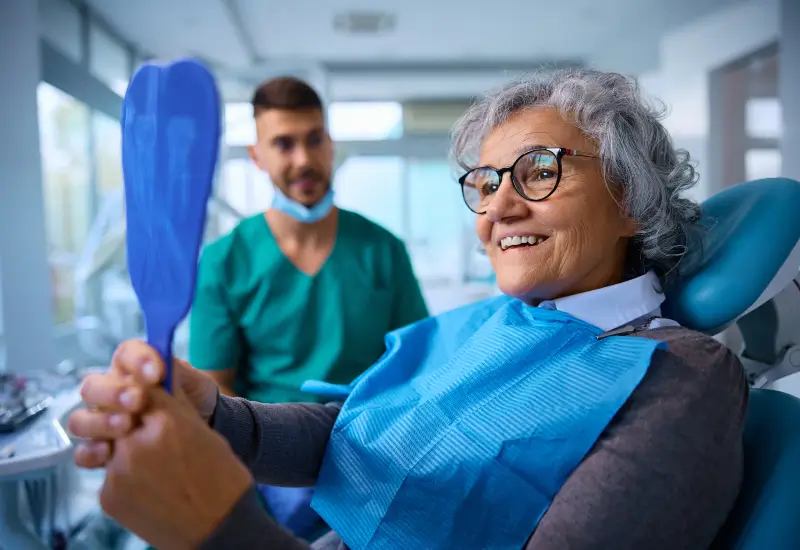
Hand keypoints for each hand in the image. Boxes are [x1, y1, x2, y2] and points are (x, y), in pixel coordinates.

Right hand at [69, 340, 218, 467]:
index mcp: (133, 369)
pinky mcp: (105, 452)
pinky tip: (108, 453)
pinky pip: (84, 453)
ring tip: (126, 425)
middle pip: (92, 387)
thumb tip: (164, 364)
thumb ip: (179, 372)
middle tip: (137, 400)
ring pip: (81, 420)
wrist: (203, 429)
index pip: (125, 355)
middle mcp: (111, 393)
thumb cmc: (194, 399)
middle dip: (112, 393)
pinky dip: (91, 452)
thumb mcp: (195, 382)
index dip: (137, 360)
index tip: (156, 373)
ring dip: (100, 422)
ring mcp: (103, 423)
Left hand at [98, 384, 252, 549]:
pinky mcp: (108, 496)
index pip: (144, 389)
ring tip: (155, 465)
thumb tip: (157, 383)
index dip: (147, 391)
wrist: (221, 529)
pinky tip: (150, 486)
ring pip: (113, 445)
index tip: (148, 396)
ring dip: (128, 449)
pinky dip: (126, 477)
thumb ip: (174, 407)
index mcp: (167, 421)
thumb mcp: (203, 431)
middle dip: (132, 420)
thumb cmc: (222, 477)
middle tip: (151, 431)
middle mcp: (136, 443)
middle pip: (123, 415)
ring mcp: (118, 472)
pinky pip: (110, 475)